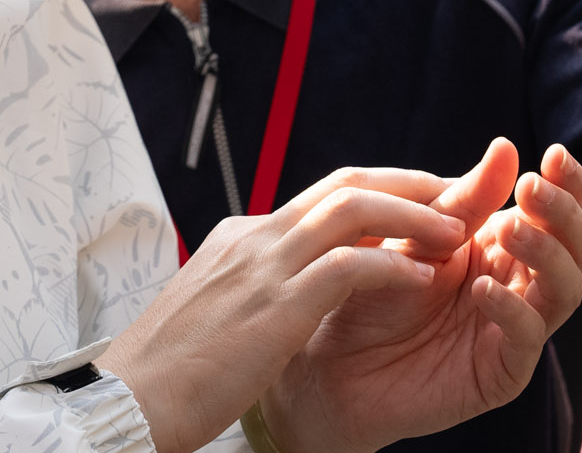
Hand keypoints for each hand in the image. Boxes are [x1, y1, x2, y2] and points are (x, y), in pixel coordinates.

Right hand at [99, 166, 464, 452]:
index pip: (321, 197)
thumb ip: (255, 290)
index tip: (415, 204)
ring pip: (354, 211)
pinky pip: (350, 267)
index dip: (377, 194)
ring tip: (453, 232)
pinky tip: (423, 279)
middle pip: (345, 185)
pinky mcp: (276, 306)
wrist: (128, 398)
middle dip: (406, 185)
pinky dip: (393, 266)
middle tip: (452, 193)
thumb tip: (288, 295)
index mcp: (241, 238)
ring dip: (412, 217)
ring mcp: (264, 267)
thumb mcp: (218, 312)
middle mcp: (254, 239)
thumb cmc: (169, 370)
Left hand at [260, 141, 581, 452]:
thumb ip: (462, 202)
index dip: (565, 183)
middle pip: (574, 247)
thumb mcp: (413, 236)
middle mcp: (517, 283)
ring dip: (545, 253)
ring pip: (564, 290)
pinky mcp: (502, 371)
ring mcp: (514, 328)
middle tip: (531, 188)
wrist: (330, 361)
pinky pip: (528, 338)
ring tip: (510, 227)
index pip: (553, 211)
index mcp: (500, 243)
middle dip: (562, 214)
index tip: (555, 154)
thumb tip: (506, 149)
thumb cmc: (368, 291)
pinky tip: (483, 287)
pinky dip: (513, 309)